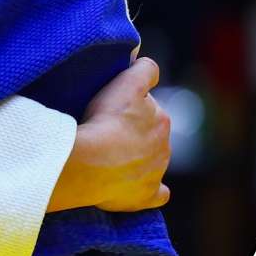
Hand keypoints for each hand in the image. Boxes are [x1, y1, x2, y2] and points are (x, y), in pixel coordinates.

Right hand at [47, 56, 171, 212]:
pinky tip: (135, 187)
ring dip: (138, 158)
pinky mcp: (146, 196)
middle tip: (107, 131)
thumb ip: (142, 68)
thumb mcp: (125, 82)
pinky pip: (156, 194)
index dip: (132, 104)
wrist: (91, 162)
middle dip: (136, 132)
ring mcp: (156, 173)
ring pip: (152, 161)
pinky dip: (150, 190)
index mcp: (161, 119)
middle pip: (151, 134)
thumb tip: (144, 58)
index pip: (150, 107)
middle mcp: (164, 146)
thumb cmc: (105, 120)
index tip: (114, 107)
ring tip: (109, 157)